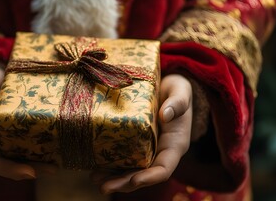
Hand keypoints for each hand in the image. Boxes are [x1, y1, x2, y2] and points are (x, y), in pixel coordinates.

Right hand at [0, 64, 56, 179]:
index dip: (11, 170)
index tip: (30, 172)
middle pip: (13, 165)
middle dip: (33, 169)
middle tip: (53, 168)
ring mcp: (9, 140)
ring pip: (24, 160)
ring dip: (40, 164)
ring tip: (58, 164)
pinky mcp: (21, 135)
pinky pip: (31, 148)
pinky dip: (43, 152)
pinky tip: (58, 150)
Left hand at [90, 74, 192, 193]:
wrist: (168, 87)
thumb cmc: (177, 90)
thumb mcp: (181, 92)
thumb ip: (177, 103)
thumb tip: (165, 115)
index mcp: (174, 145)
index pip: (164, 169)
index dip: (150, 178)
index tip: (134, 181)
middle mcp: (160, 152)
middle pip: (143, 175)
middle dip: (124, 184)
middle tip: (104, 187)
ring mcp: (146, 149)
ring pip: (131, 170)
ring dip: (113, 178)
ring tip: (95, 179)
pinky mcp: (134, 142)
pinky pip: (122, 158)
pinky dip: (109, 164)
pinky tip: (94, 166)